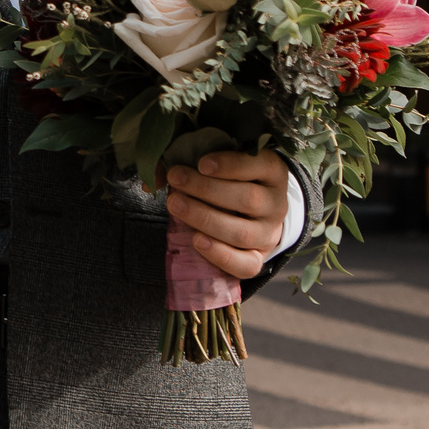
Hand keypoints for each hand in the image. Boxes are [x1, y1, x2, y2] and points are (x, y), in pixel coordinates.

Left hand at [165, 150, 288, 280]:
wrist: (250, 215)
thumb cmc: (226, 180)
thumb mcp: (214, 164)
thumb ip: (187, 163)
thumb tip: (152, 179)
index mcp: (272, 171)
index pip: (260, 165)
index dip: (231, 164)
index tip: (201, 163)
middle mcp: (276, 203)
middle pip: (248, 199)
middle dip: (207, 189)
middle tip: (176, 180)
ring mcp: (269, 234)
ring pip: (243, 232)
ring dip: (205, 219)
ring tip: (176, 205)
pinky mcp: (258, 258)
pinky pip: (246, 265)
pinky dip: (220, 255)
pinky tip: (197, 240)